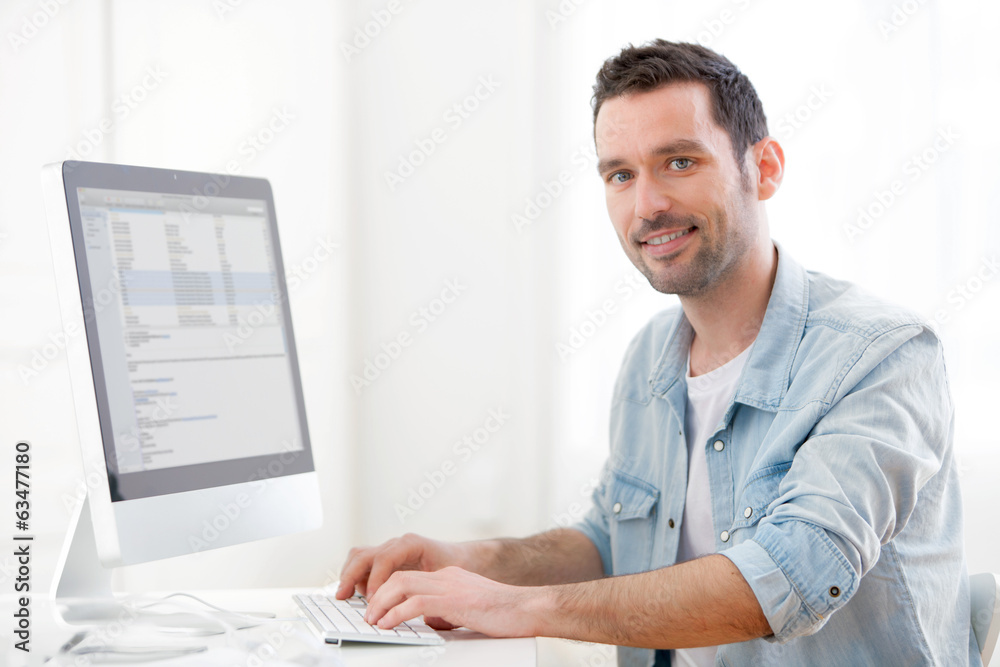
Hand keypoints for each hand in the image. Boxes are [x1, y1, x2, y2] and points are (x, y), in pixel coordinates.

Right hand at [336, 533, 467, 599]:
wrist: (461, 557)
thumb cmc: (456, 565)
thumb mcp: (446, 575)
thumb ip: (428, 586)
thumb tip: (411, 605)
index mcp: (411, 544)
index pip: (385, 557)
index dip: (376, 578)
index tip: (372, 598)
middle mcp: (396, 544)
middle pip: (364, 554)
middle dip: (351, 575)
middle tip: (343, 596)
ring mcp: (388, 550)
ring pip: (358, 556)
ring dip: (349, 575)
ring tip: (344, 596)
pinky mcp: (384, 560)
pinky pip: (362, 564)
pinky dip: (355, 577)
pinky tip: (357, 595)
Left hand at [364, 566, 544, 636]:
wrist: (529, 608)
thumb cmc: (505, 613)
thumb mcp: (467, 609)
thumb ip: (446, 610)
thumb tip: (429, 621)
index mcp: (449, 577)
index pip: (409, 576)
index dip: (387, 590)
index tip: (375, 606)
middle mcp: (446, 577)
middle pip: (400, 576)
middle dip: (377, 594)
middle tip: (367, 614)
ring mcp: (450, 586)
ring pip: (403, 585)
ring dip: (381, 603)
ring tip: (372, 620)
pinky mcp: (455, 600)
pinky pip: (416, 603)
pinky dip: (396, 613)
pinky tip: (388, 623)